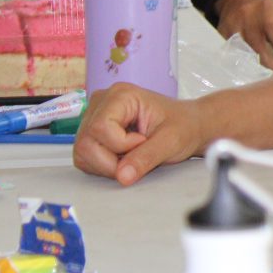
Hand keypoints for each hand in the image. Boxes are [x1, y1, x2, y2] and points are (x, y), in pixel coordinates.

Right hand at [73, 82, 206, 184]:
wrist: (189, 125)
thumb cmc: (183, 126)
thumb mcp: (171, 142)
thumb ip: (146, 158)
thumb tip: (122, 177)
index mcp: (121, 95)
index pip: (100, 127)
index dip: (120, 145)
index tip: (143, 142)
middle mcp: (102, 102)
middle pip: (86, 141)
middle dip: (111, 160)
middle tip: (138, 156)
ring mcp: (94, 117)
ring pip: (82, 151)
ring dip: (107, 164)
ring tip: (133, 155)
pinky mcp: (93, 132)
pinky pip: (85, 156)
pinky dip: (103, 165)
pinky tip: (124, 157)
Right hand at [213, 0, 272, 71]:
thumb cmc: (269, 14)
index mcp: (267, 8)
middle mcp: (247, 15)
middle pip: (256, 46)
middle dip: (268, 64)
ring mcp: (231, 24)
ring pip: (242, 53)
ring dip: (254, 66)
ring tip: (263, 72)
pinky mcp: (221, 33)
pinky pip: (231, 54)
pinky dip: (240, 63)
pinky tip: (248, 66)